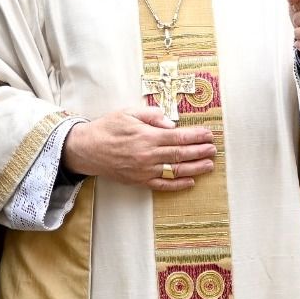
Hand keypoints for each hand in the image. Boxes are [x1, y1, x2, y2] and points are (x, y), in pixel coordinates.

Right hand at [62, 107, 216, 189]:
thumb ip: (152, 116)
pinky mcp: (139, 181)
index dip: (196, 136)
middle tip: (213, 149)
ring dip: (195, 168)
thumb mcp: (128, 113)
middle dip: (200, 151)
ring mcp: (144, 170)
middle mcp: (148, 155)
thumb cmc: (107, 128)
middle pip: (181, 154)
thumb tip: (172, 123)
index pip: (178, 136)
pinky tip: (190, 181)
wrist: (86, 150)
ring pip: (175, 171)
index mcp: (147, 136)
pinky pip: (162, 185)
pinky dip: (177, 185)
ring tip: (209, 165)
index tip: (208, 134)